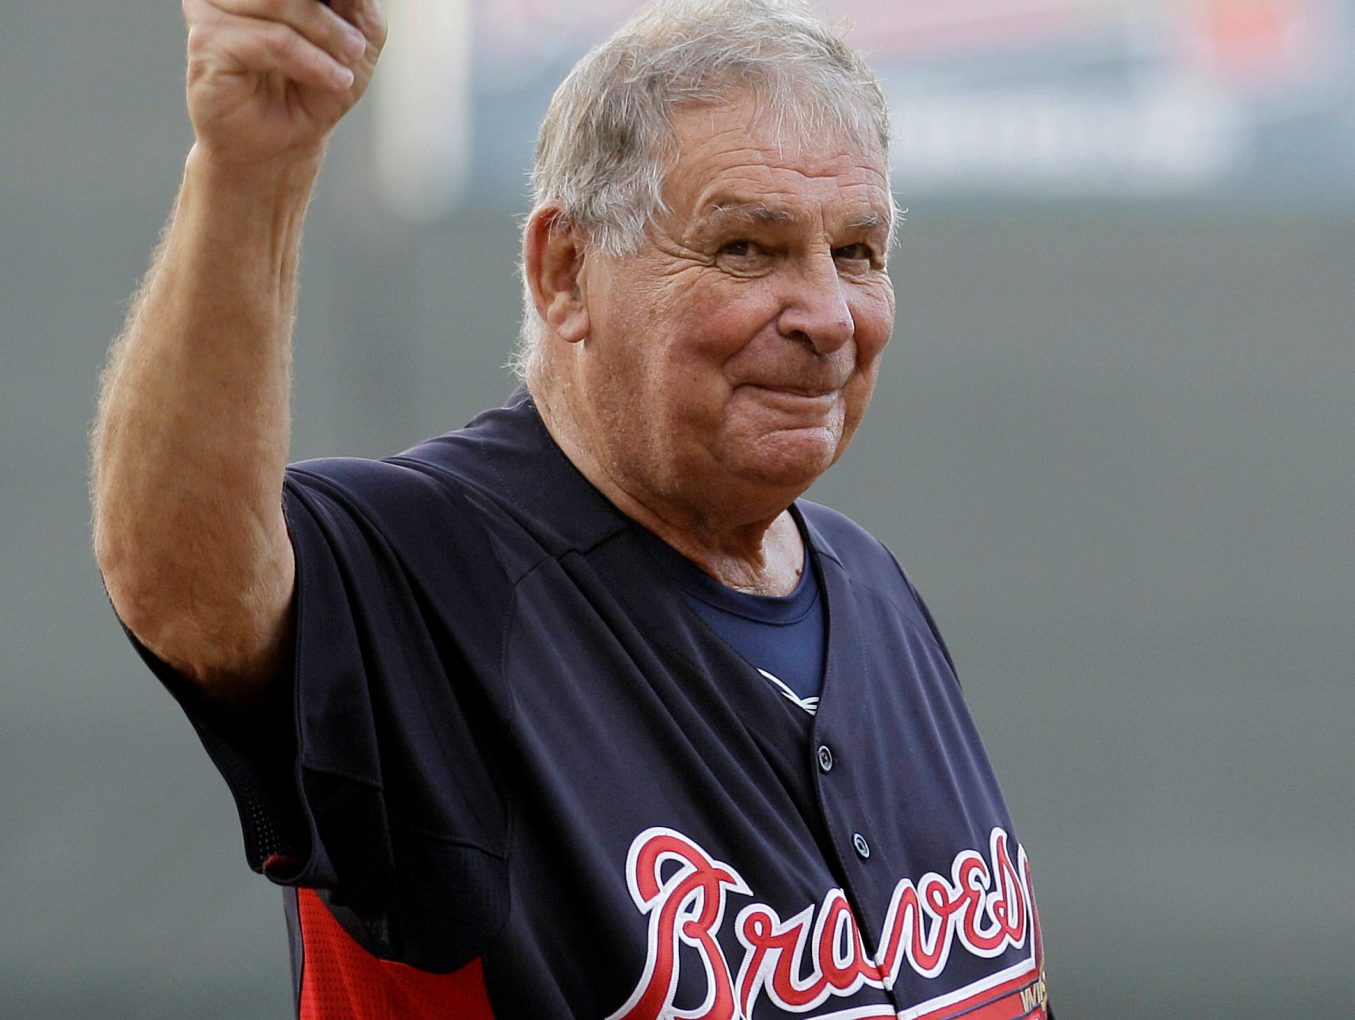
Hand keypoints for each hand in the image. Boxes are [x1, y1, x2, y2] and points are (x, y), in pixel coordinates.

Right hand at [182, 0, 385, 168]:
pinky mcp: (206, 40)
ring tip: (344, 68)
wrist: (287, 142)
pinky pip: (271, 40)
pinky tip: (332, 79)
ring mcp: (211, 5)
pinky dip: (311, 62)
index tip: (348, 10)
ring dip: (325, 37)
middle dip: (330, 15)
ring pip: (280, 2)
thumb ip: (355, 1)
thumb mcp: (357, 37)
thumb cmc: (315, 86)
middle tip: (356, 47)